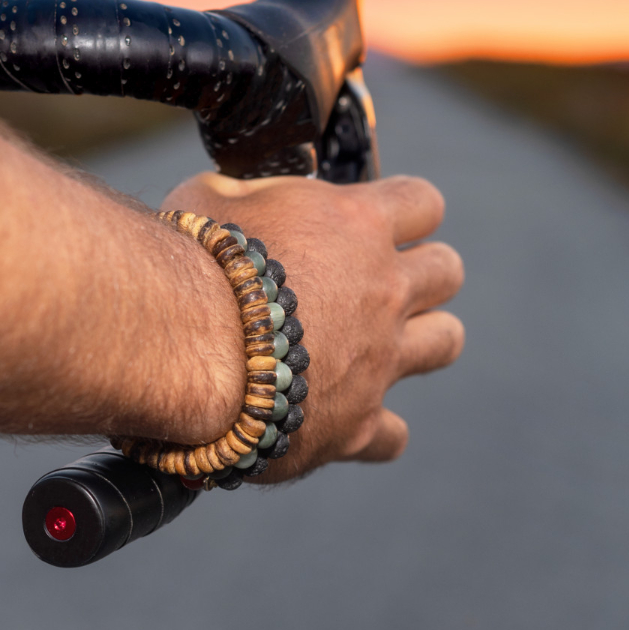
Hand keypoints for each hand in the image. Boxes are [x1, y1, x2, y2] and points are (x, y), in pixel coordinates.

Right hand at [161, 172, 464, 482]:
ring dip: (421, 339)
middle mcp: (383, 291)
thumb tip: (250, 198)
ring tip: (376, 344)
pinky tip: (341, 419)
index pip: (422, 202)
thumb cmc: (189, 264)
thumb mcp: (211, 196)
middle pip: (448, 271)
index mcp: (356, 225)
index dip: (404, 211)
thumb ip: (249, 194)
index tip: (376, 223)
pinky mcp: (355, 424)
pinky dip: (375, 429)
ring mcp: (378, 360)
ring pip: (446, 341)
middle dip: (422, 273)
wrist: (180, 349)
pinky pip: (394, 435)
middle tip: (378, 283)